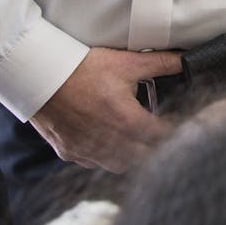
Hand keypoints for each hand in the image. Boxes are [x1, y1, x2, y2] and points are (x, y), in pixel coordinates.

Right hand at [29, 47, 182, 171]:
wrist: (38, 76)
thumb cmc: (83, 68)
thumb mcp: (126, 62)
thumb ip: (161, 63)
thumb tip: (187, 58)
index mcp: (127, 121)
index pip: (162, 138)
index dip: (175, 133)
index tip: (181, 126)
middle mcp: (108, 142)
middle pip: (144, 158)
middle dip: (155, 148)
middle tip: (161, 135)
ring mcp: (87, 150)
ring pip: (120, 166)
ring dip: (132, 156)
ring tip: (137, 140)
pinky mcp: (70, 153)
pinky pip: (94, 164)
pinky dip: (105, 157)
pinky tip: (108, 142)